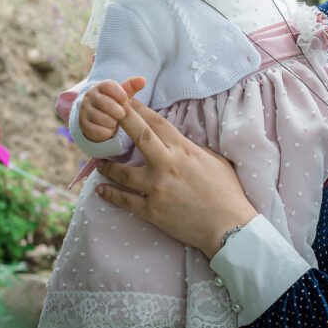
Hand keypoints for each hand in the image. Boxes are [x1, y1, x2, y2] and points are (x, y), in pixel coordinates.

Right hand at [79, 77, 144, 141]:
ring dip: (111, 122)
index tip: (125, 100)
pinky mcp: (83, 126)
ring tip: (115, 122)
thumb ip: (132, 87)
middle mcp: (89, 97)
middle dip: (117, 110)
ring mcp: (84, 111)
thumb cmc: (115, 104)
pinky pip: (95, 130)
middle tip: (122, 114)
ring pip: (99, 117)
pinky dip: (105, 132)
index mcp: (100, 87)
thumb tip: (143, 80)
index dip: (119, 93)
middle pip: (104, 102)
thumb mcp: (123, 95)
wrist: (99, 119)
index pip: (108, 86)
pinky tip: (110, 130)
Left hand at [94, 96, 257, 258]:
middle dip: (121, 120)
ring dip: (108, 166)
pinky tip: (101, 189)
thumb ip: (192, 148)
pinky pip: (125, 200)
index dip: (139, 109)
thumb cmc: (226, 191)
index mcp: (184, 150)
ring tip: (99, 163)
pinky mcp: (151, 211)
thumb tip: (179, 142)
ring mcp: (157, 188)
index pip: (157, 122)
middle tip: (104, 112)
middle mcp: (167, 165)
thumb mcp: (214, 160)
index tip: (125, 99)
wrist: (228, 227)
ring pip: (123, 172)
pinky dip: (110, 194)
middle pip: (139, 136)